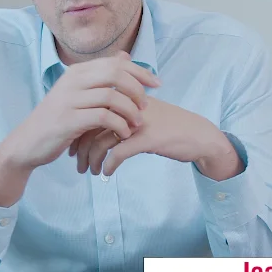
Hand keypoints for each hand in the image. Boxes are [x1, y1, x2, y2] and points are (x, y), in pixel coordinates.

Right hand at [0, 51, 160, 205]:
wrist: (28, 143)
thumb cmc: (58, 120)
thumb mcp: (78, 94)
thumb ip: (101, 76)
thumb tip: (125, 55)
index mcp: (76, 72)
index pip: (115, 62)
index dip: (140, 71)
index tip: (157, 84)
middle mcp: (72, 81)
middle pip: (116, 74)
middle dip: (138, 89)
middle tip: (146, 106)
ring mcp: (69, 100)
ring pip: (112, 96)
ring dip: (131, 111)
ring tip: (136, 123)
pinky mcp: (68, 120)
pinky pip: (103, 118)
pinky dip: (119, 126)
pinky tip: (123, 134)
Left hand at [69, 97, 244, 180]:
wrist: (199, 136)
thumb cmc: (168, 127)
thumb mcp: (141, 116)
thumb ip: (118, 117)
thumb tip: (91, 130)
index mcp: (125, 97)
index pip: (91, 112)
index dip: (78, 131)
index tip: (73, 147)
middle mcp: (128, 106)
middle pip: (92, 126)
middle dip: (79, 147)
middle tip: (76, 163)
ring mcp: (138, 122)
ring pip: (101, 141)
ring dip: (91, 160)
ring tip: (89, 172)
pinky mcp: (147, 138)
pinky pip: (118, 153)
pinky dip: (109, 165)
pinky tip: (106, 173)